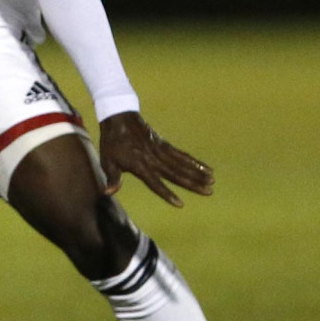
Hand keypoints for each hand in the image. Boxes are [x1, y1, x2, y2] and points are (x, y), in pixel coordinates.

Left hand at [96, 111, 213, 207]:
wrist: (119, 117)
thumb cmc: (111, 142)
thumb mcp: (107, 160)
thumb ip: (112, 178)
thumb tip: (108, 193)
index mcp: (139, 165)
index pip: (155, 183)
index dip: (167, 194)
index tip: (180, 204)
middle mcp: (154, 159)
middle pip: (176, 174)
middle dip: (193, 184)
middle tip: (209, 192)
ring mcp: (161, 150)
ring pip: (183, 164)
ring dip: (198, 173)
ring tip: (212, 181)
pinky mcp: (165, 144)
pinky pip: (182, 155)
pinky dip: (194, 162)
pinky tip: (207, 167)